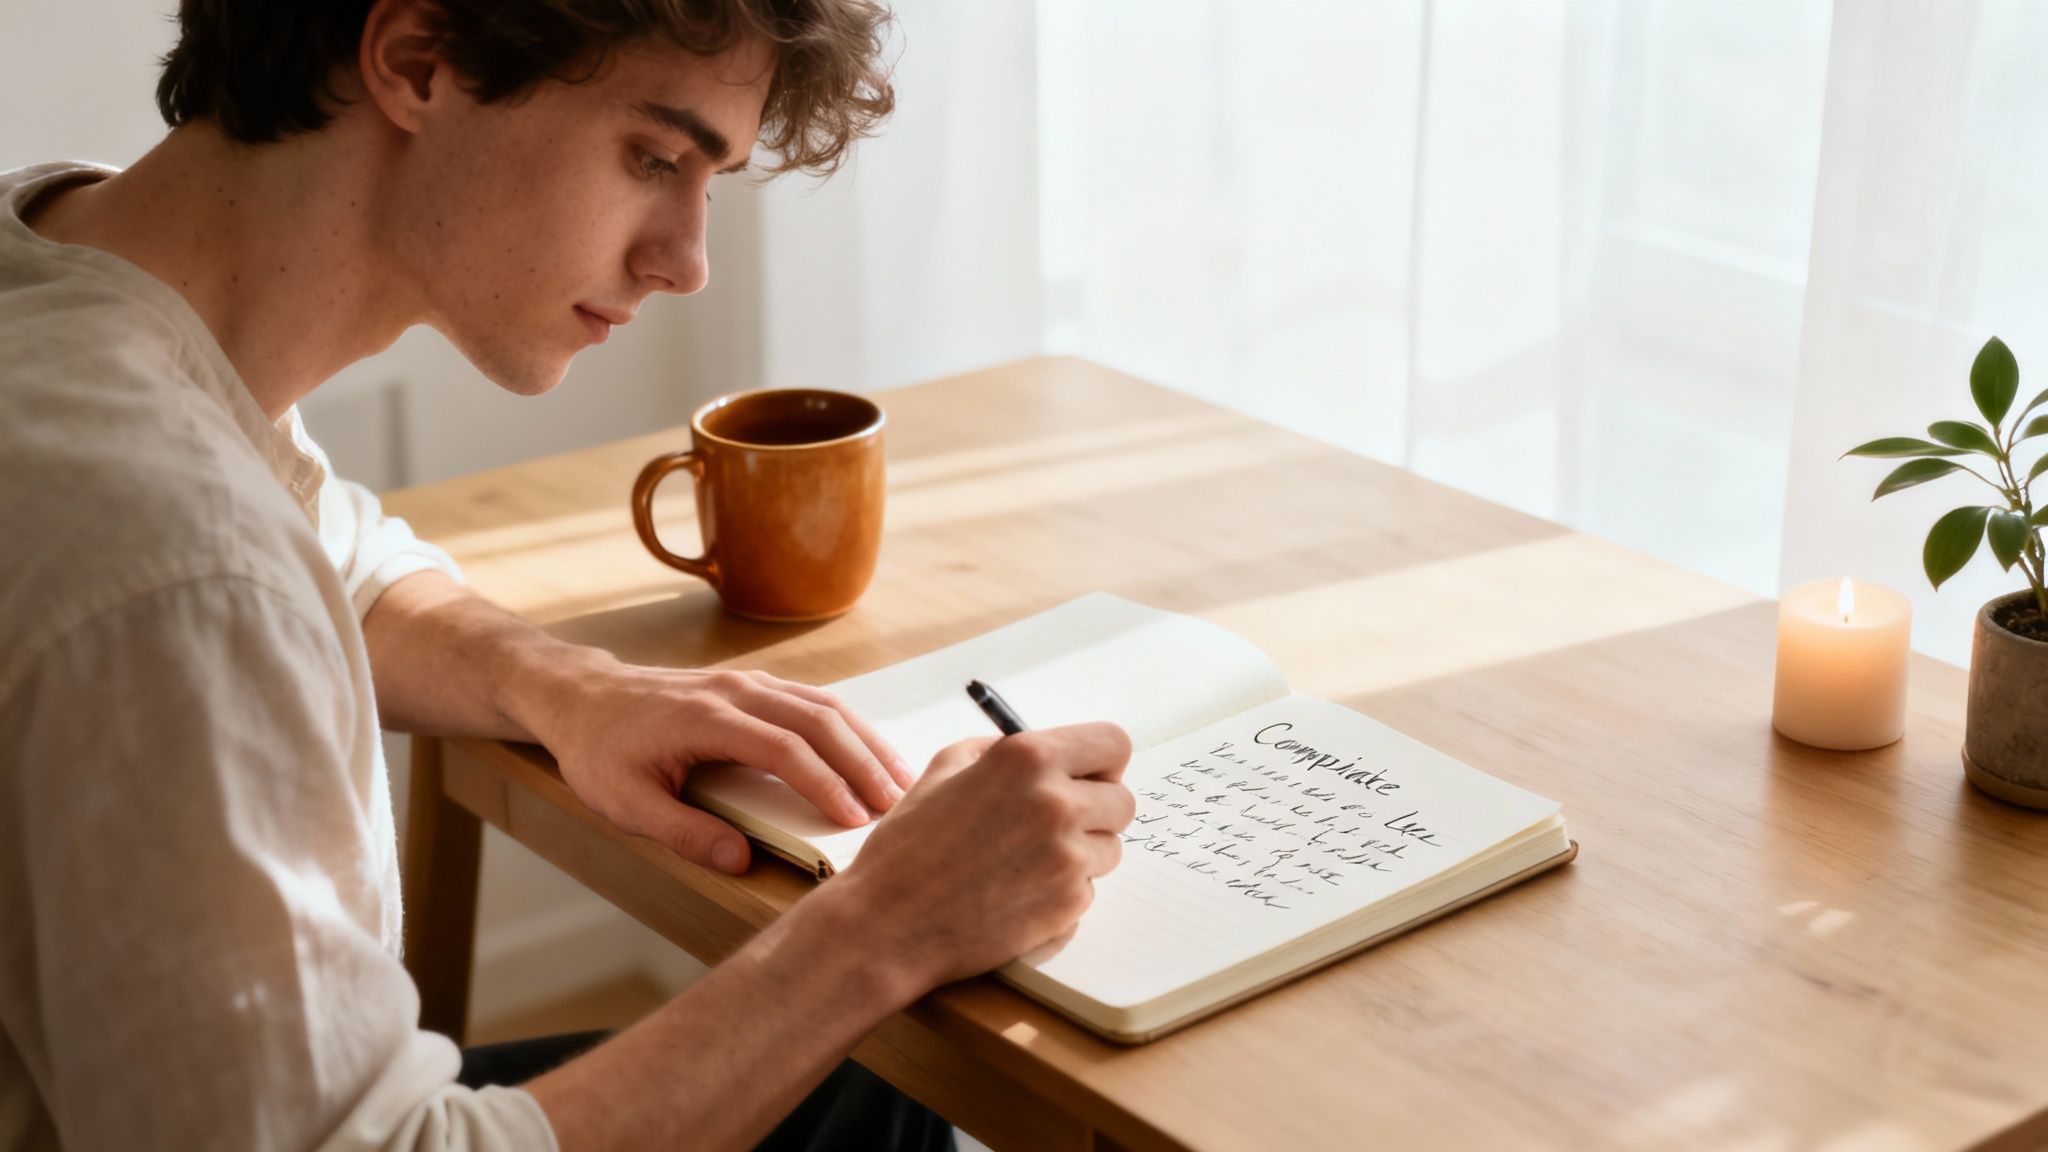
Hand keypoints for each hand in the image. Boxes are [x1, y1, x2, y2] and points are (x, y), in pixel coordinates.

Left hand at [525, 653, 914, 873]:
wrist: (581, 696)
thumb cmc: (600, 749)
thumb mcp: (625, 802)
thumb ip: (683, 832)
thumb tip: (739, 859)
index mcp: (705, 718)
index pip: (784, 749)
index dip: (824, 784)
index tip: (855, 818)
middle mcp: (734, 691)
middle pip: (819, 720)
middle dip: (864, 762)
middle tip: (898, 804)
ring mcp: (747, 682)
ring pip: (824, 704)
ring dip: (866, 741)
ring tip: (900, 780)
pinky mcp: (752, 685)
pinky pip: (813, 700)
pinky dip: (849, 726)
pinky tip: (868, 752)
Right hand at [825, 723, 1136, 989]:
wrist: (888, 925)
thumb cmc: (907, 847)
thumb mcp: (942, 771)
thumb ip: (996, 751)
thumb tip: (1036, 748)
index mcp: (1026, 758)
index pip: (1113, 743)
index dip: (1102, 762)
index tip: (1088, 776)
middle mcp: (1056, 802)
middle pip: (1123, 800)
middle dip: (1096, 810)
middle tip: (1057, 824)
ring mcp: (1068, 856)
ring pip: (1111, 847)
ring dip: (1082, 853)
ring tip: (1027, 862)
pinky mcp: (1070, 904)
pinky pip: (1090, 888)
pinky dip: (1064, 891)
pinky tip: (1018, 892)